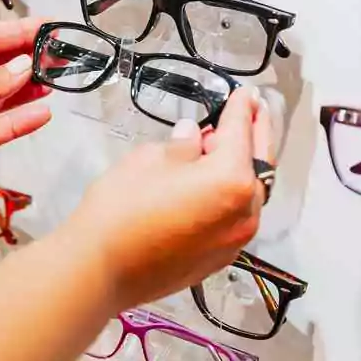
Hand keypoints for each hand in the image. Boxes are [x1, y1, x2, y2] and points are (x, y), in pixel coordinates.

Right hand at [60, 87, 274, 312]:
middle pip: (258, 163)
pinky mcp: (221, 257)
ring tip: (232, 143)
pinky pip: (237, 215)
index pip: (239, 132)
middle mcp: (245, 211)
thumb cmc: (121, 207)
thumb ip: (182, 146)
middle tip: (257, 108)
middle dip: (258, 133)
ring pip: (251, 193)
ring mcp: (236, 239)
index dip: (241, 108)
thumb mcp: (149, 159)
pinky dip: (234, 193)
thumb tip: (195, 137)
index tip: (246, 92)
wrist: (102, 268)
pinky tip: (216, 182)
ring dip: (246, 165)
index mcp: (231, 178)